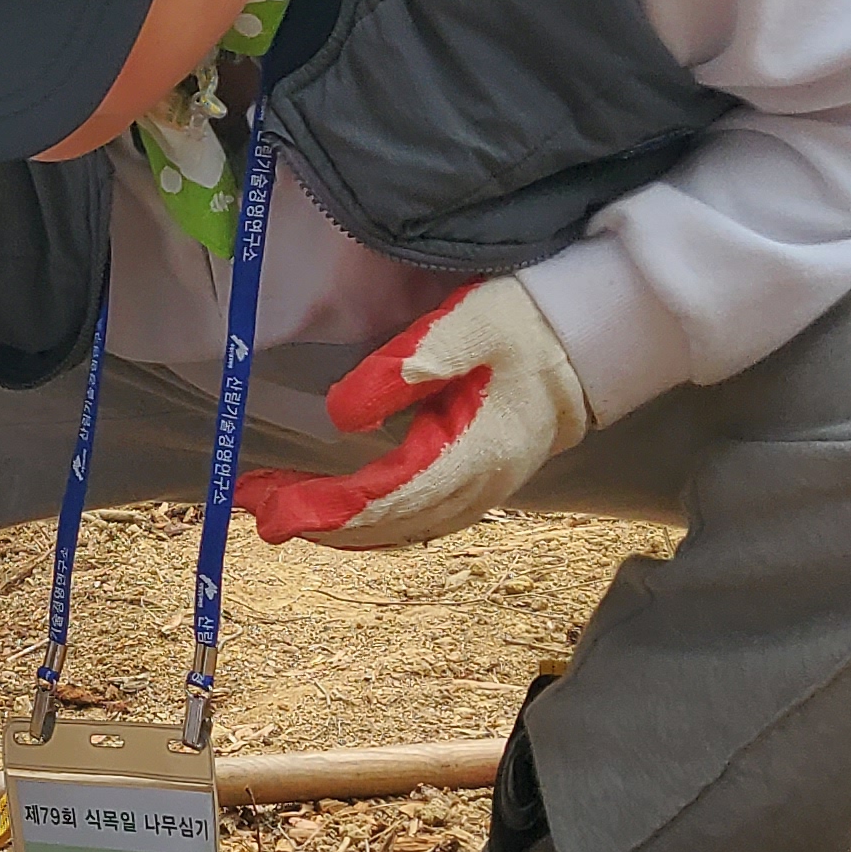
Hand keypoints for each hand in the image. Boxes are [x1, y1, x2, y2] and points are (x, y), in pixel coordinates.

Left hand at [235, 274, 589, 550]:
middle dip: (319, 521)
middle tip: (257, 509)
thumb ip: (403, 369)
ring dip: (341, 524)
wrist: (593, 338)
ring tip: (282, 507)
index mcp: (473, 454)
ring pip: (402, 527)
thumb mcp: (466, 326)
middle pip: (388, 524)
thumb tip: (339, 415)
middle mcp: (478, 487)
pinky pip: (418, 517)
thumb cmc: (528, 324)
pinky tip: (341, 513)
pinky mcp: (480, 481)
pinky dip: (373, 521)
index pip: (387, 498)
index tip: (273, 510)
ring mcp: (483, 490)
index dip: (326, 510)